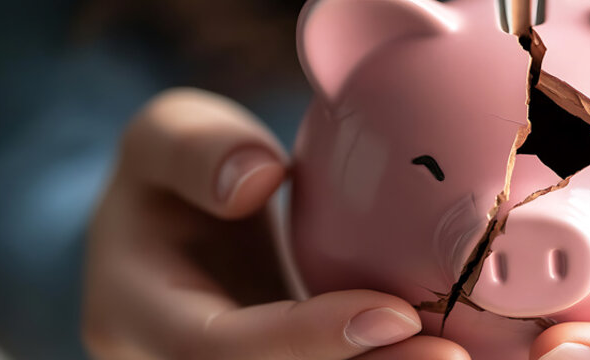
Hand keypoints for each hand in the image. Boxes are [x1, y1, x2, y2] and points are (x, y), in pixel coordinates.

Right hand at [83, 88, 469, 359]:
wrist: (168, 236)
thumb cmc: (170, 178)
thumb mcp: (163, 137)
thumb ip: (196, 150)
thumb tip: (258, 180)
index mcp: (135, 315)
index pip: (216, 346)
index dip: (306, 338)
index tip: (393, 313)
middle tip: (449, 355)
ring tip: (455, 357)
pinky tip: (441, 350)